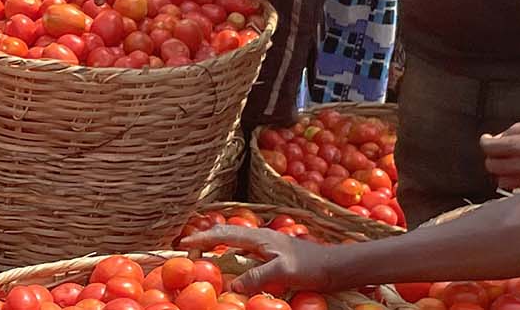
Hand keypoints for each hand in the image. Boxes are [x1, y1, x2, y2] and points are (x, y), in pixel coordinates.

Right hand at [177, 226, 336, 293]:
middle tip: (189, 247)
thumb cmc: (310, 266)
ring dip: (219, 245)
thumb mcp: (283, 272)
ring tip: (205, 254)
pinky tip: (234, 265)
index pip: (224, 235)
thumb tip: (233, 286)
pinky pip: (246, 251)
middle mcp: (261, 237)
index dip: (203, 238)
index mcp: (259, 237)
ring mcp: (268, 244)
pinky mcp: (274, 254)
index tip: (184, 242)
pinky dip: (233, 255)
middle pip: (227, 234)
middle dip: (206, 238)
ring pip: (236, 242)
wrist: (334, 266)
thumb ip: (257, 277)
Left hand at [481, 117, 519, 190]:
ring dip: (503, 173)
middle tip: (497, 150)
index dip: (485, 142)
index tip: (486, 139)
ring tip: (510, 163)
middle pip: (495, 166)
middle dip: (492, 157)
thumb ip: (516, 130)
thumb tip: (498, 138)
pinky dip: (518, 181)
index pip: (492, 148)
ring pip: (504, 182)